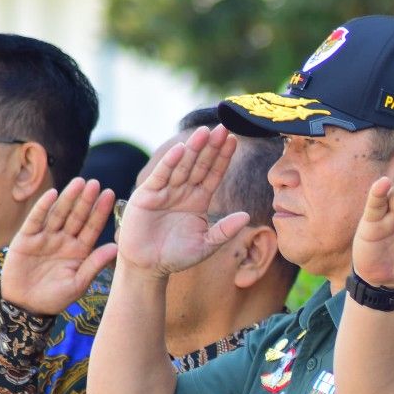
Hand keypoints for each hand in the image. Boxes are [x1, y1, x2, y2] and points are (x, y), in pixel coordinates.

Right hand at [2, 178, 117, 314]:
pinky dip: (43, 207)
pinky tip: (52, 194)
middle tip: (96, 183)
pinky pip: (36, 220)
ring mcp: (46, 238)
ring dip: (68, 198)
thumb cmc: (55, 297)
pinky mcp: (26, 239)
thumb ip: (94, 264)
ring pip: (59, 214)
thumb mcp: (78, 283)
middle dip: (86, 200)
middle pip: (77, 216)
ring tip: (79, 183)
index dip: (101, 212)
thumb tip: (116, 247)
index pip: (92, 227)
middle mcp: (64, 240)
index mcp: (80, 250)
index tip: (111, 195)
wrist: (27, 306)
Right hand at [116, 125, 248, 277]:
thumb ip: (225, 231)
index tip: (235, 140)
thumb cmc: (177, 255)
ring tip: (205, 131)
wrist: (149, 266)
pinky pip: (161, 177)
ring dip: (193, 149)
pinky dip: (170, 164)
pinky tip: (181, 150)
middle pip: (200, 164)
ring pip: (182, 166)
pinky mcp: (147, 196)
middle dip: (211, 146)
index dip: (223, 157)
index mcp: (199, 199)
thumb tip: (246, 216)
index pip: (214, 174)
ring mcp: (165, 191)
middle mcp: (183, 191)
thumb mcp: (207, 245)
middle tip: (223, 127)